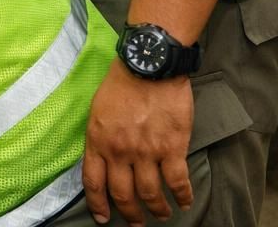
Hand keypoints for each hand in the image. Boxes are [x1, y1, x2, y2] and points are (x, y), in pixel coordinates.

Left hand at [82, 59, 194, 225]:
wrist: (148, 66)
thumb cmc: (121, 84)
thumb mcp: (97, 111)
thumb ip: (100, 138)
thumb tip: (104, 160)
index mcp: (98, 141)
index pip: (93, 182)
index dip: (98, 205)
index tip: (102, 218)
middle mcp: (120, 151)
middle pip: (123, 194)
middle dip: (130, 214)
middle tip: (136, 223)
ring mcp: (146, 151)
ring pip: (150, 194)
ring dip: (157, 209)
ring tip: (162, 215)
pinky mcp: (172, 148)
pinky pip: (178, 181)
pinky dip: (182, 196)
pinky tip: (184, 202)